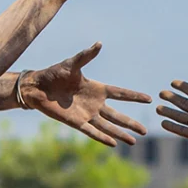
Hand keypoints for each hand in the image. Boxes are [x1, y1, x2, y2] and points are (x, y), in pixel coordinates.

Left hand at [20, 42, 150, 146]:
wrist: (37, 87)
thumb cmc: (55, 73)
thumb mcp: (72, 64)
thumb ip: (86, 56)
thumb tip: (99, 43)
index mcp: (97, 89)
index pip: (121, 94)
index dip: (134, 96)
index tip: (149, 99)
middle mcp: (95, 103)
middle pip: (118, 115)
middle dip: (131, 123)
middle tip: (145, 131)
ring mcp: (87, 114)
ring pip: (108, 126)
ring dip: (121, 134)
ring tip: (134, 141)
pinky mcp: (76, 122)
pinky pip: (92, 132)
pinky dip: (102, 137)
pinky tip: (114, 144)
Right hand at [157, 55, 187, 149]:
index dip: (183, 87)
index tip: (172, 82)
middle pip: (183, 104)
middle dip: (172, 98)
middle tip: (161, 93)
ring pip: (180, 116)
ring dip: (169, 112)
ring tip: (158, 108)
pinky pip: (182, 130)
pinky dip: (172, 126)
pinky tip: (163, 122)